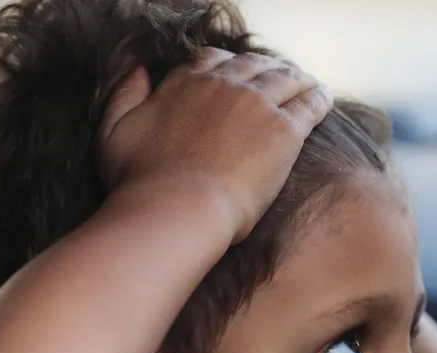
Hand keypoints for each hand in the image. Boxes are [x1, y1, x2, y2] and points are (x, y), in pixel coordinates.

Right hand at [97, 48, 331, 242]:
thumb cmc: (139, 181)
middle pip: (253, 65)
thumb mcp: (113, 130)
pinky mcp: (283, 130)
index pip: (211, 59)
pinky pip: (309, 103)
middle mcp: (223, 85)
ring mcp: (256, 104)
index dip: (227, 63)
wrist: (176, 209)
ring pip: (285, 78)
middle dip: (266, 67)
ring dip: (297, 78)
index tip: (236, 72)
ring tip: (308, 84)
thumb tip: (139, 70)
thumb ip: (124, 95)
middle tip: (279, 77)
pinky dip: (317, 97)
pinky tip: (323, 98)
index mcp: (185, 83)